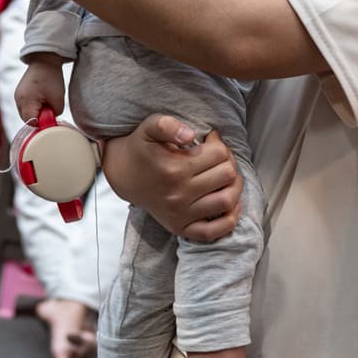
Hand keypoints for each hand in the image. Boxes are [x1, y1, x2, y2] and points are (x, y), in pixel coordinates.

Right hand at [14, 57, 66, 124]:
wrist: (45, 60)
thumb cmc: (52, 78)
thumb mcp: (59, 99)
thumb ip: (54, 115)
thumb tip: (49, 121)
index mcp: (26, 101)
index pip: (31, 122)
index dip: (42, 123)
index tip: (50, 116)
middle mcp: (18, 99)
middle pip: (27, 119)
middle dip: (38, 118)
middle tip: (49, 108)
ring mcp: (17, 96)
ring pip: (26, 113)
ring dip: (36, 112)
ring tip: (45, 101)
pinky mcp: (19, 94)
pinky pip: (25, 106)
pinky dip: (33, 106)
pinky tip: (41, 98)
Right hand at [100, 115, 242, 242]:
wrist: (123, 174)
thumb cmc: (140, 149)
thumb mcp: (148, 128)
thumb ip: (167, 124)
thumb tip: (190, 134)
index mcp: (174, 169)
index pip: (219, 154)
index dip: (220, 144)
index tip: (211, 141)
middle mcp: (179, 194)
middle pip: (227, 175)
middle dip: (229, 162)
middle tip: (218, 157)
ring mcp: (180, 214)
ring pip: (227, 201)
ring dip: (235, 186)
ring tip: (226, 176)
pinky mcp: (180, 228)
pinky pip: (213, 232)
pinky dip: (229, 219)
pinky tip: (230, 203)